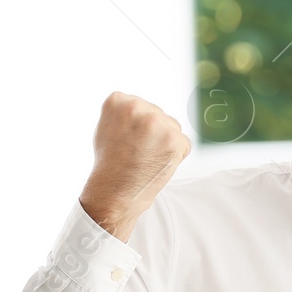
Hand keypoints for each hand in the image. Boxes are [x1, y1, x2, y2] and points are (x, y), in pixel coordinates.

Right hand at [79, 91, 192, 240]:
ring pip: (173, 128)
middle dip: (153, 133)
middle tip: (137, 153)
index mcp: (118, 100)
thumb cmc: (110, 162)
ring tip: (147, 158)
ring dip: (166, 143)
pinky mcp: (173, 139)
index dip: (137, 126)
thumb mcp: (106, 126)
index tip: (127, 140)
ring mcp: (156, 122)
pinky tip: (158, 164)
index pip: (140, 106)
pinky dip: (177, 156)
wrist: (115, 192)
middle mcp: (136, 107)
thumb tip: (140, 104)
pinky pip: (184, 144)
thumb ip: (124, 112)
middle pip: (158, 115)